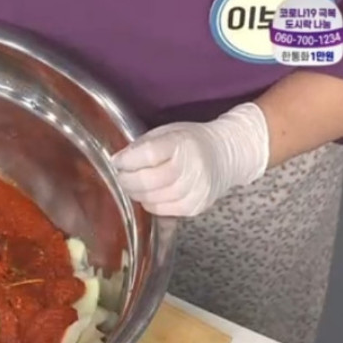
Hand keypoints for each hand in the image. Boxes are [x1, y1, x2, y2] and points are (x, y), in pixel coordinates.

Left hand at [111, 103, 270, 216]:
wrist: (225, 156)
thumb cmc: (190, 142)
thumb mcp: (167, 132)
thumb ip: (143, 146)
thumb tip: (117, 161)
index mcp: (182, 144)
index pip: (148, 154)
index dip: (127, 160)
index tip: (117, 161)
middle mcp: (191, 168)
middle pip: (147, 181)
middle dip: (126, 180)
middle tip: (121, 175)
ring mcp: (195, 191)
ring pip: (151, 199)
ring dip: (136, 193)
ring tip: (134, 184)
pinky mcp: (195, 207)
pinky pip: (161, 210)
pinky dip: (149, 203)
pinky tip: (149, 193)